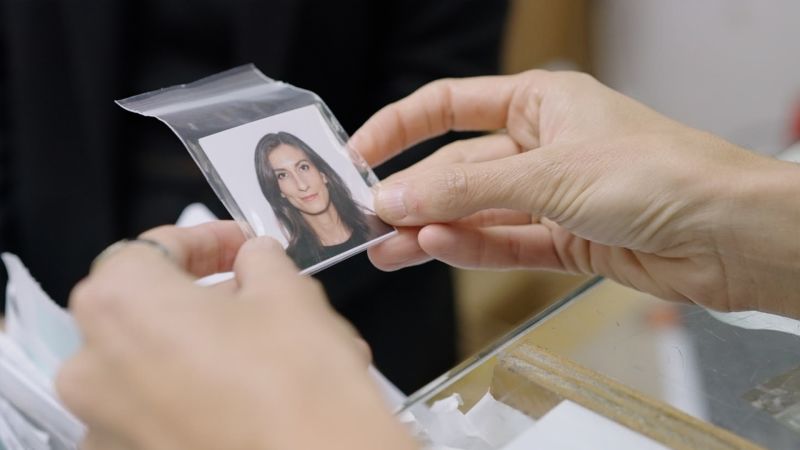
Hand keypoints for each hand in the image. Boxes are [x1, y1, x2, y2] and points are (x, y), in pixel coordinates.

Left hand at [56, 221, 415, 449]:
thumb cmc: (297, 386)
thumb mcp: (287, 291)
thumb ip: (259, 259)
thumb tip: (252, 259)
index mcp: (120, 302)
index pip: (154, 248)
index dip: (207, 240)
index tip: (242, 246)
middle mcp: (93, 365)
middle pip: (146, 307)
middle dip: (203, 294)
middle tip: (253, 293)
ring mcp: (105, 422)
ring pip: (154, 360)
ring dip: (204, 343)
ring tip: (265, 346)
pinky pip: (160, 407)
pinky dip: (198, 392)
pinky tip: (251, 391)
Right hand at [351, 71, 799, 316]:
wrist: (728, 235)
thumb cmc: (656, 174)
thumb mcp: (547, 174)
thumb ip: (466, 192)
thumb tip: (397, 197)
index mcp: (540, 103)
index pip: (451, 107)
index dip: (401, 128)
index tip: (360, 154)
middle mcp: (542, 147)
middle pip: (459, 169)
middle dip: (414, 193)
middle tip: (368, 219)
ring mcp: (552, 196)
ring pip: (476, 212)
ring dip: (431, 229)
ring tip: (386, 249)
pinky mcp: (565, 240)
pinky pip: (504, 243)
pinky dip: (470, 249)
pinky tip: (434, 250)